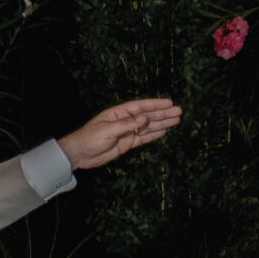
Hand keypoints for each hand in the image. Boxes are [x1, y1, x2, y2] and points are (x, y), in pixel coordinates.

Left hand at [60, 97, 182, 169]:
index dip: (155, 104)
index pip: (140, 107)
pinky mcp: (126, 143)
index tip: (170, 103)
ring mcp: (126, 132)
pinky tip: (164, 131)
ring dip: (162, 123)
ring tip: (176, 120)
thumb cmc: (90, 138)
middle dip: (163, 113)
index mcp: (118, 113)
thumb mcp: (108, 130)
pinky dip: (153, 135)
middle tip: (179, 111)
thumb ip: (127, 125)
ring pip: (148, 126)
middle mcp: (124, 121)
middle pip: (147, 116)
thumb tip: (145, 118)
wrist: (79, 154)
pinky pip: (143, 138)